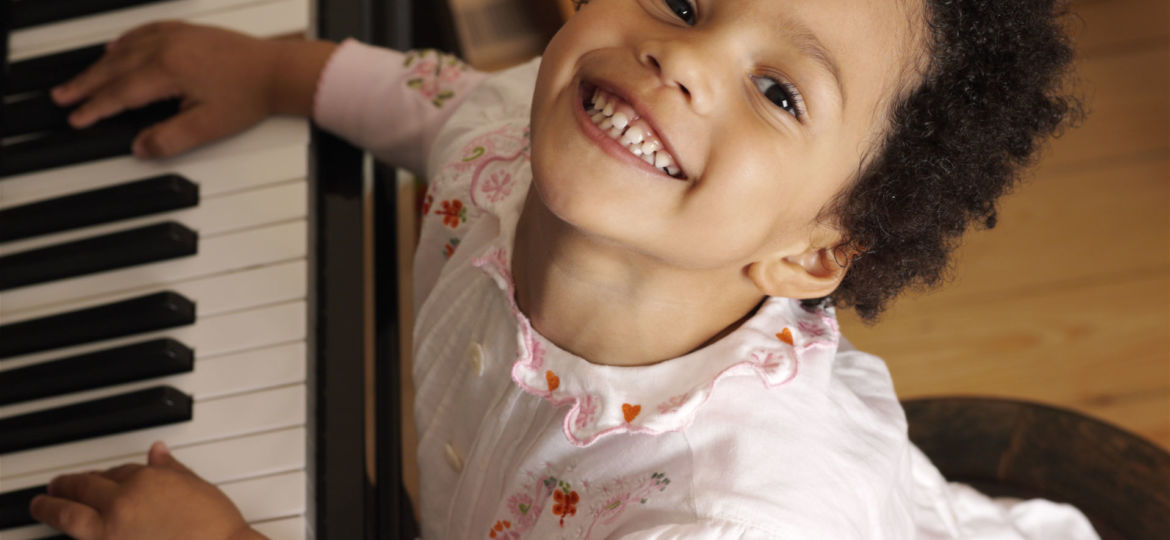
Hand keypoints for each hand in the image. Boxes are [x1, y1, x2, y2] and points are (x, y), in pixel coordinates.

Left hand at [29, 441, 266, 539]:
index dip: (109, 474)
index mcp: (145, 481)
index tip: (102, 477)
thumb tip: (157, 452)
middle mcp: (123, 504)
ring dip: (52, 506)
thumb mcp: (195, 486)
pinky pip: (85, 539)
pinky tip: (69, 529)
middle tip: (56, 485)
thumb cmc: (215, 524)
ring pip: (70, 515)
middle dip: (67, 484)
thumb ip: (171, 469)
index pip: (118, 471)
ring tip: (43, 503)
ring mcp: (113, 533)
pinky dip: (76, 532)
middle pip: (84, 487)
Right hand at [50, 21, 320, 158]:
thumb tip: (140, 148)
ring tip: (82, 77)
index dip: (95, 108)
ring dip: (101, 63)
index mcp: (166, 71)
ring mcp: (176, 35)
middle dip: (86, 84)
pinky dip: (126, 40)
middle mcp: (165, 47)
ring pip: (126, 48)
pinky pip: (145, 31)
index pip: (120, 93)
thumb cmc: (248, 97)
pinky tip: (118, 46)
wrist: (278, 70)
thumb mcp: (208, 126)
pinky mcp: (188, 30)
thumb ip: (170, 138)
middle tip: (63, 96)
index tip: (77, 119)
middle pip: (115, 68)